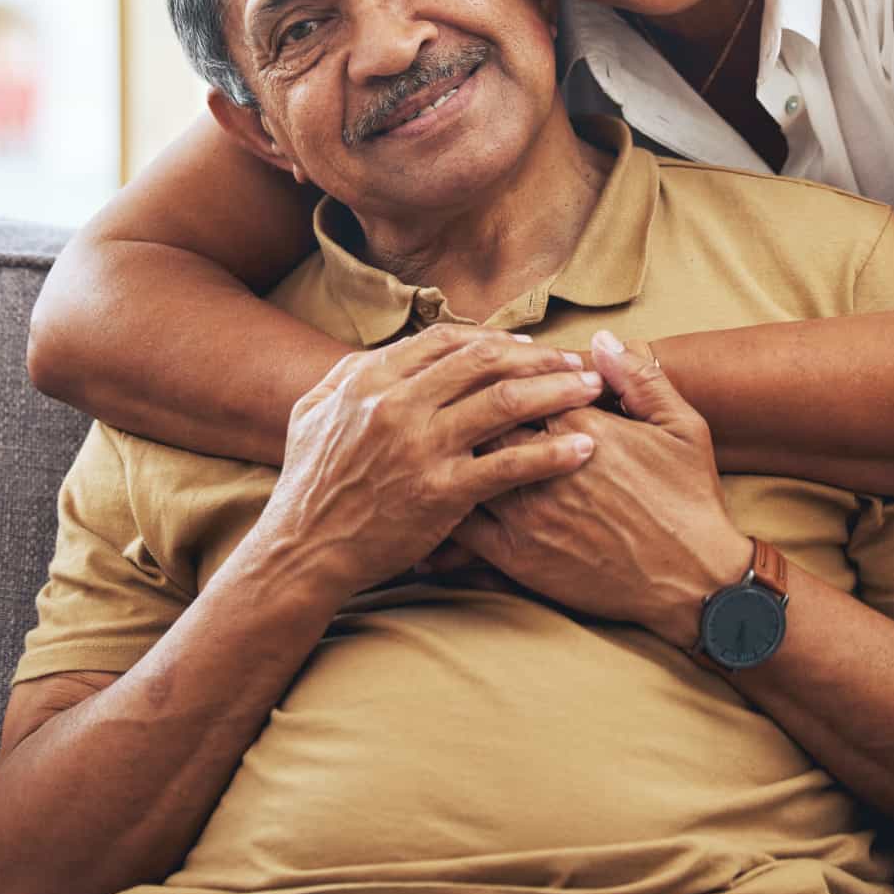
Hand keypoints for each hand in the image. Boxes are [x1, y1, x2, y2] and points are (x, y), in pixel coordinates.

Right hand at [255, 327, 603, 602]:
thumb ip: (349, 373)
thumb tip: (387, 349)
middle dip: (540, 357)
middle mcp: (398, 405)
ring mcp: (421, 448)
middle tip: (578, 361)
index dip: (496, 339)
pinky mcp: (442, 493)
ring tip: (593, 390)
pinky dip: (552, 454)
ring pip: (507, 403)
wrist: (301, 554)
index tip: (529, 347)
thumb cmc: (308, 485)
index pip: (448, 341)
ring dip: (558, 391)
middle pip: (486, 362)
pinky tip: (584, 449)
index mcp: (371, 380)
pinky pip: (509, 465)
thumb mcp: (312, 412)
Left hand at [453, 332, 752, 646]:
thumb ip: (641, 377)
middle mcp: (546, 467)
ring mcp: (527, 513)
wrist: (692, 581)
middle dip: (468, 406)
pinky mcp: (517, 557)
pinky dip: (443, 506)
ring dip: (450, 451)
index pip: (519, 383)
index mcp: (582, 427)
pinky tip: (431, 494)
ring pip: (465, 466)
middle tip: (451, 399)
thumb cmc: (689, 499)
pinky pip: (462, 525)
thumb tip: (600, 338)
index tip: (496, 373)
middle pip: (482, 419)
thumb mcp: (683, 427)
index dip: (504, 376)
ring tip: (435, 440)